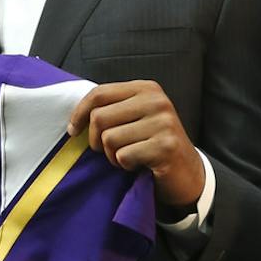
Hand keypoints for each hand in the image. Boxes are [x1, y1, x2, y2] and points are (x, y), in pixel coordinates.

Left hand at [67, 81, 204, 207]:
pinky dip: (125, 166)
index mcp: (146, 89)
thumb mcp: (136, 117)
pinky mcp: (165, 146)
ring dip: (112, 156)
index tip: (74, 130)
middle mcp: (157, 101)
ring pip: (109, 139)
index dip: (79, 113)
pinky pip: (123, 156)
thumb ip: (112, 109)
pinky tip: (139, 165)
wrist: (187, 172)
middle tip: (108, 150)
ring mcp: (163, 123)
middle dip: (96, 140)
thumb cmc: (153, 144)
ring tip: (128, 156)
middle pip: (100, 117)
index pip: (100, 93)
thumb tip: (75, 118)